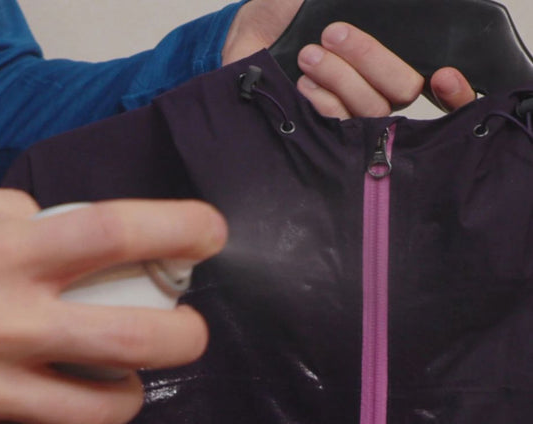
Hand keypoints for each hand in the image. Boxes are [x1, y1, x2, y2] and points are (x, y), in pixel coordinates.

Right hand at [0, 184, 225, 423]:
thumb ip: (7, 212)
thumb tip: (63, 229)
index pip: (112, 236)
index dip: (178, 232)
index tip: (209, 235)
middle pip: (133, 342)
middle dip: (184, 338)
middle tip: (187, 333)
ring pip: (97, 411)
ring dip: (122, 395)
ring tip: (115, 380)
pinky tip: (37, 410)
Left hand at [222, 0, 476, 117]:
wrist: (243, 39)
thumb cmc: (283, 16)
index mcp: (386, 60)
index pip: (432, 82)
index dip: (452, 90)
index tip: (445, 74)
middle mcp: (373, 91)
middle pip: (400, 92)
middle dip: (371, 59)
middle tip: (332, 34)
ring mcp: (347, 117)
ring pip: (368, 110)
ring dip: (340, 78)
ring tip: (308, 54)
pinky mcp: (318, 135)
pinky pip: (334, 128)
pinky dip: (321, 103)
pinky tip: (302, 84)